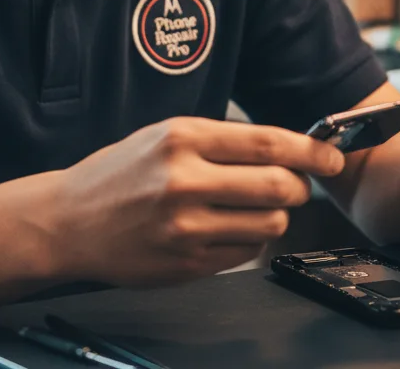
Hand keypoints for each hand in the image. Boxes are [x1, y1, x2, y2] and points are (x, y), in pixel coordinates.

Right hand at [48, 117, 344, 287]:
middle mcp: (184, 181)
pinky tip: (226, 227)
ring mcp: (185, 227)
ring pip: (268, 224)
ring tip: (256, 206)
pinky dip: (249, 240)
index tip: (331, 155)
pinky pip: (244, 252)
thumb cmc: (122, 172)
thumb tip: (283, 149)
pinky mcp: (186, 265)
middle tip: (298, 184)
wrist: (68, 221)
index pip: (267, 143)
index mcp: (183, 138)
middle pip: (277, 187)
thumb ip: (221, 140)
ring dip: (276, 215)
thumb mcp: (165, 135)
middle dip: (300, 186)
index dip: (309, 150)